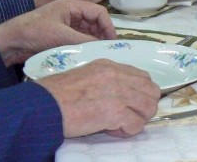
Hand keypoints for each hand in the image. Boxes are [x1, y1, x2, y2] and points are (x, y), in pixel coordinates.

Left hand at [0, 0, 116, 66]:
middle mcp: (71, 11)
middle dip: (103, 33)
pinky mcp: (61, 34)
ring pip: (88, 30)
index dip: (108, 25)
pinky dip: (85, 44)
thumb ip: (83, 39)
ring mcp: (66, 23)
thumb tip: (103, 46)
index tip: (113, 41)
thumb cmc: (34, 32)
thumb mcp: (60, 36)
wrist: (10, 42)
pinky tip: (88, 53)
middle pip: (95, 20)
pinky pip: (79, 37)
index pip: (99, 11)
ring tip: (99, 53)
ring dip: (94, 40)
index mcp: (72, 4)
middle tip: (108, 49)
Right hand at [37, 59, 160, 137]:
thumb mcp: (85, 76)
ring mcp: (119, 92)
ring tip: (119, 124)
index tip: (129, 104)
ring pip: (149, 107)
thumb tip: (118, 95)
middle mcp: (118, 76)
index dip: (140, 93)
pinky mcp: (116, 111)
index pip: (142, 77)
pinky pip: (136, 124)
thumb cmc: (57, 94)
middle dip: (143, 107)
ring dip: (137, 119)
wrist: (44, 105)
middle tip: (128, 116)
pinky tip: (112, 130)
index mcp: (110, 66)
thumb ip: (105, 80)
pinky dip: (127, 131)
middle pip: (152, 91)